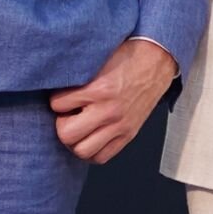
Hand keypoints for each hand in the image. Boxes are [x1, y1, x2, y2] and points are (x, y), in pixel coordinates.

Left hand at [48, 38, 177, 164]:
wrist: (157, 61)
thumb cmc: (128, 56)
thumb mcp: (99, 59)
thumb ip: (78, 74)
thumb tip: (55, 81)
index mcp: (99, 89)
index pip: (58, 104)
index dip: (56, 100)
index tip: (63, 97)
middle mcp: (109, 111)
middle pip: (67, 134)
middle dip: (62, 124)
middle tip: (67, 115)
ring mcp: (120, 126)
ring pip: (82, 150)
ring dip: (76, 141)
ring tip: (78, 128)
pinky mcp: (128, 134)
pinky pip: (102, 157)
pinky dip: (92, 151)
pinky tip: (91, 137)